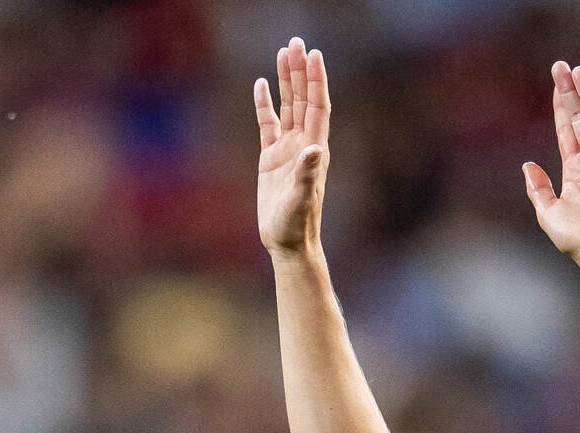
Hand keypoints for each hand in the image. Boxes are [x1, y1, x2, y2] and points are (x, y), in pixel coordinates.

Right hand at [256, 38, 329, 257]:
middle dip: (300, 71)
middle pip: (303, 99)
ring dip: (286, 81)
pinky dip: (265, 104)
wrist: (287, 243)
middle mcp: (303, 144)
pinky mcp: (271, 158)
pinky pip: (268, 124)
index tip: (313, 55)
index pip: (317, 106)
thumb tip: (315, 148)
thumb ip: (308, 174)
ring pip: (287, 107)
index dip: (316, 80)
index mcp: (314, 150)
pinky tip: (261, 85)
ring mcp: (287, 150)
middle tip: (296, 43)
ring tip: (282, 53)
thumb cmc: (296, 225)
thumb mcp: (301, 200)